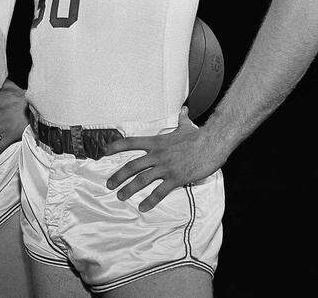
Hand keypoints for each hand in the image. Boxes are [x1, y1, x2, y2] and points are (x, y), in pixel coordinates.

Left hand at [104, 107, 227, 211]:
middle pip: (131, 166)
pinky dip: (150, 200)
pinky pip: (160, 191)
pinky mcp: (176, 178)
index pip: (130, 142)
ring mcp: (166, 167)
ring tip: (121, 196)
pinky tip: (143, 207)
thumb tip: (183, 110)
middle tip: (109, 184)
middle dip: (118, 176)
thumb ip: (181, 119)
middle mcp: (157, 155)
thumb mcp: (186, 126)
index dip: (115, 146)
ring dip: (129, 189)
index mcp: (156, 142)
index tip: (104, 152)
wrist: (213, 143)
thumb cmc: (199, 136)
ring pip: (142, 179)